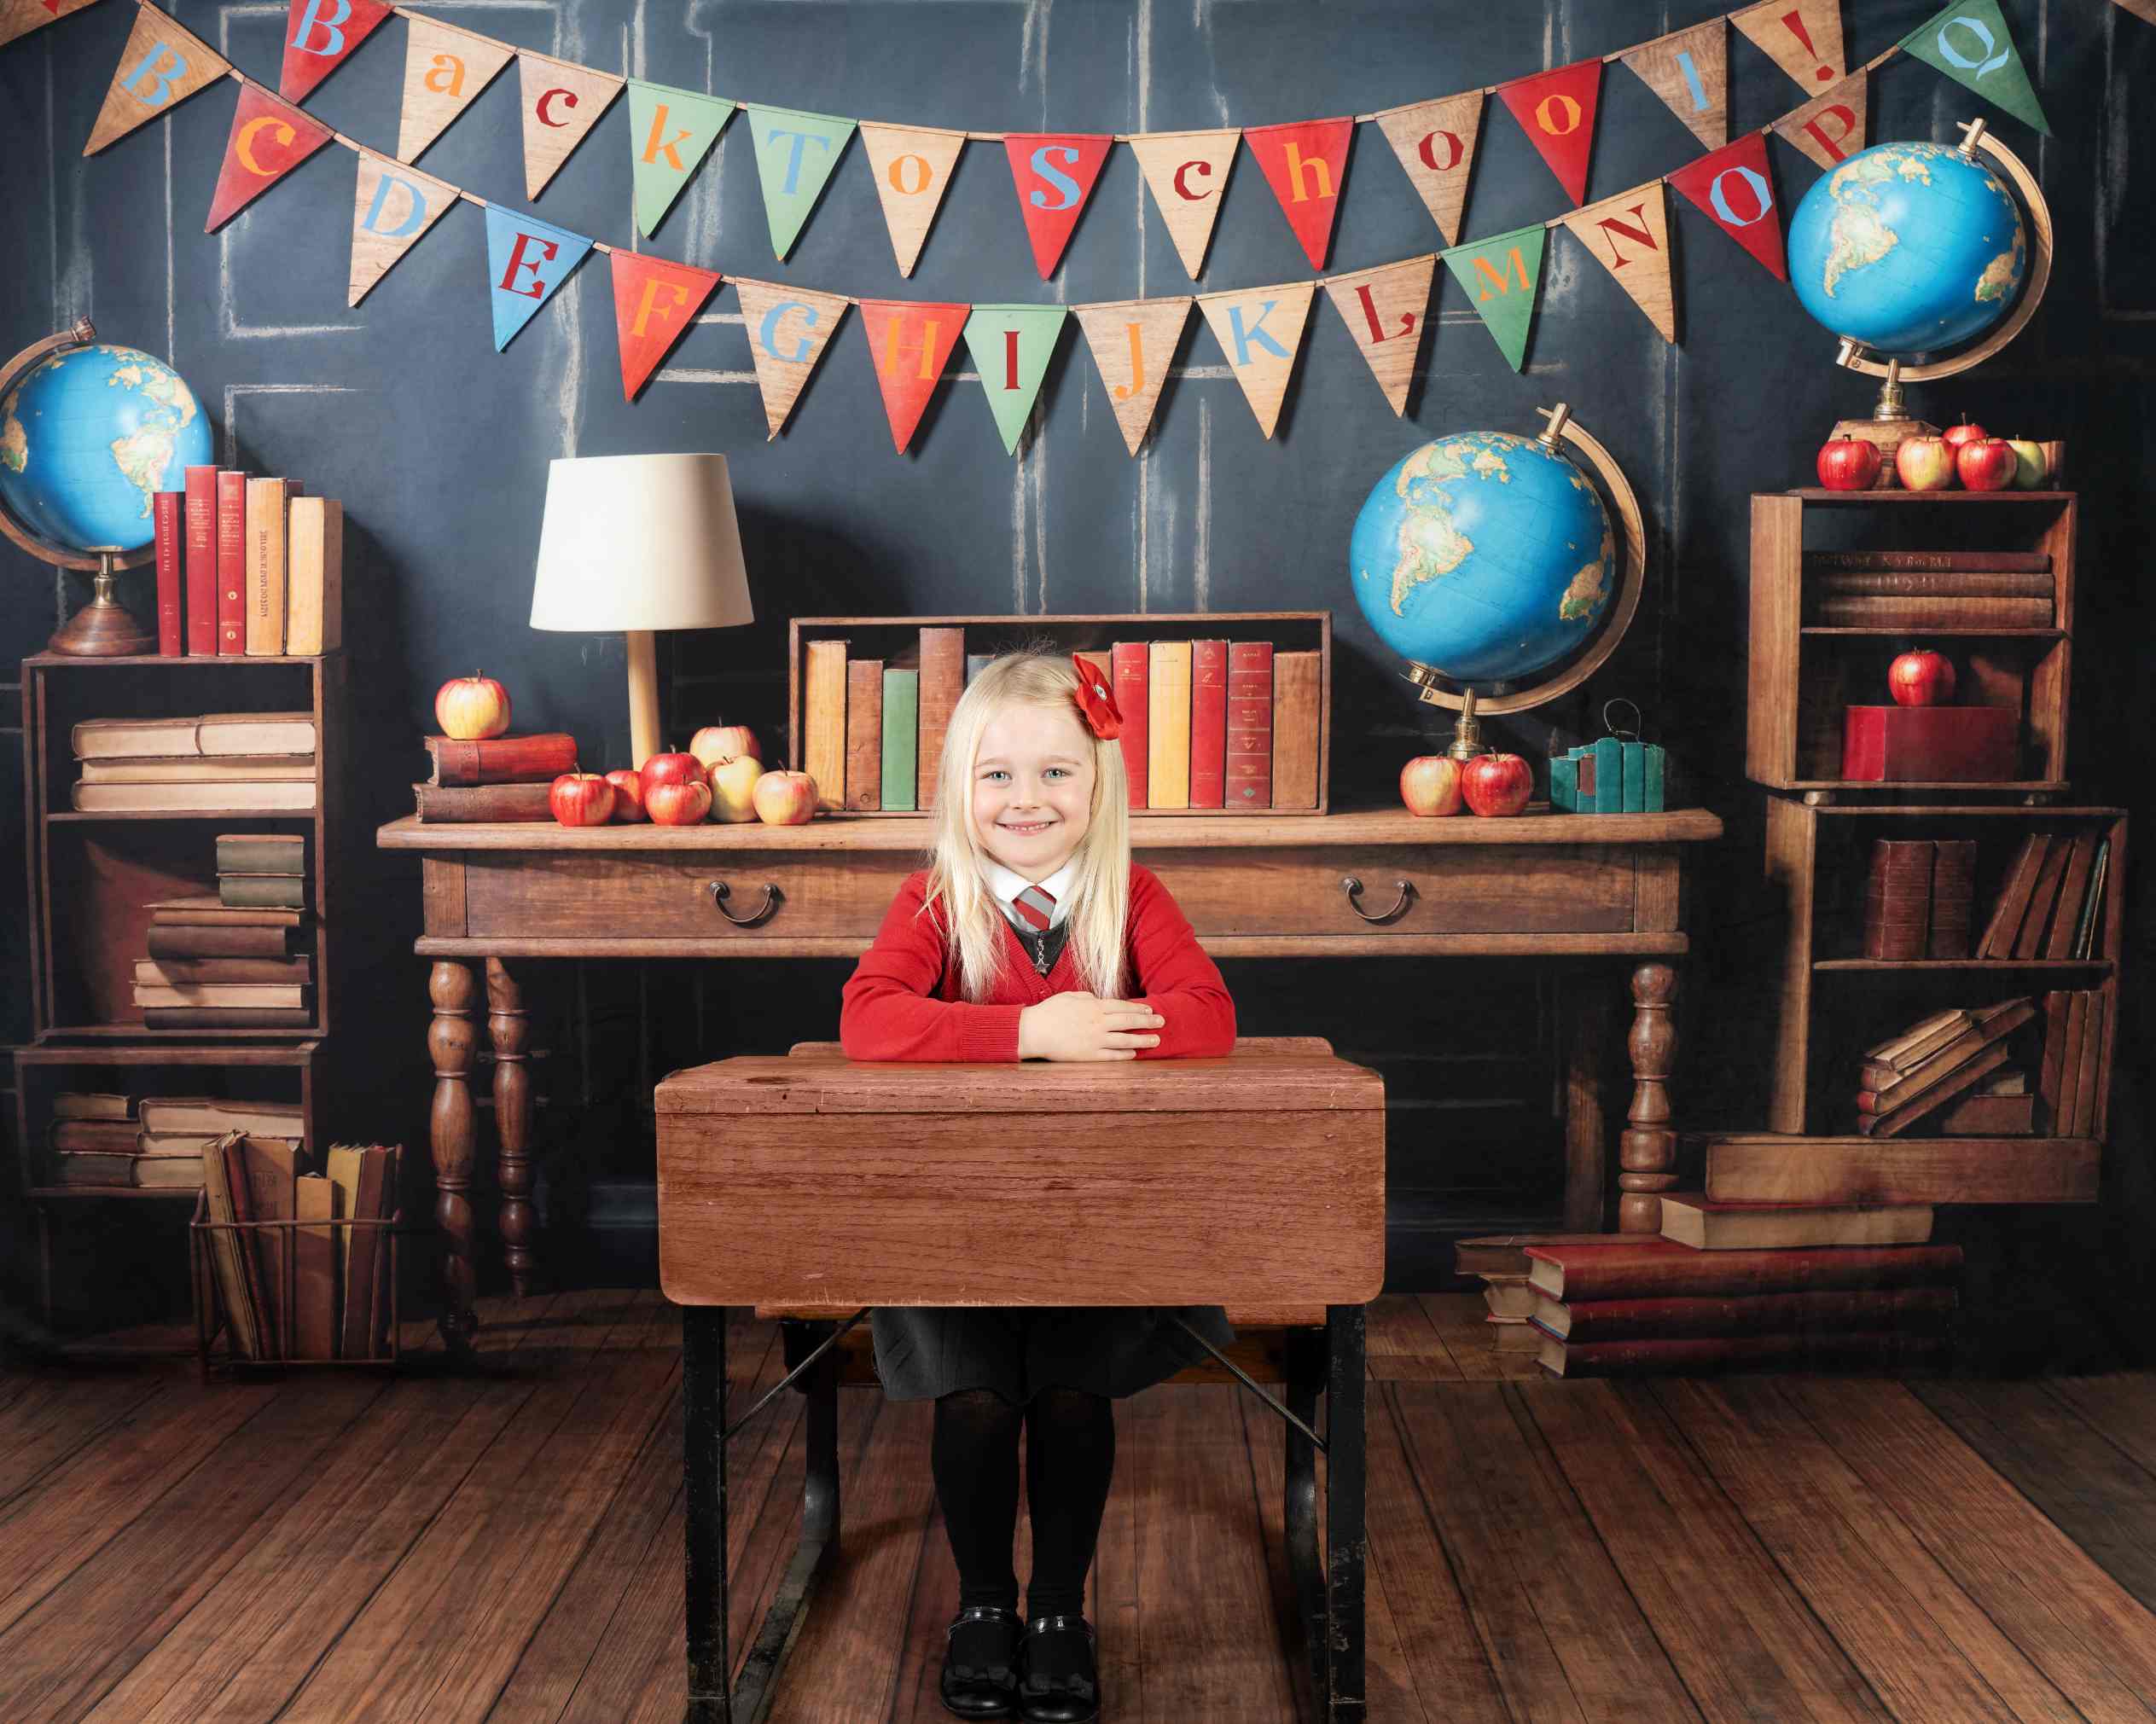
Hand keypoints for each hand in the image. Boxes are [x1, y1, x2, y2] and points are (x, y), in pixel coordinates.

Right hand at [1017, 993, 1164, 1060]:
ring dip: (1142, 1040)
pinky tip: (1134, 1054)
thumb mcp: (1068, 997)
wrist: (1032, 1031)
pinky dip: (1124, 1055)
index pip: (1122, 1006)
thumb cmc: (1048, 1012)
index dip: (1138, 1008)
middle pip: (1128, 1022)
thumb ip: (1086, 998)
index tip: (1150, 1009)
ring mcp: (1094, 1040)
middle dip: (1147, 1021)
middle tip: (1162, 1022)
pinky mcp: (1088, 1055)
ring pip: (1125, 1040)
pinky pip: (1111, 1056)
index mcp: (1093, 1007)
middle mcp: (1097, 1022)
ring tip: (1156, 1040)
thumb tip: (1098, 1000)